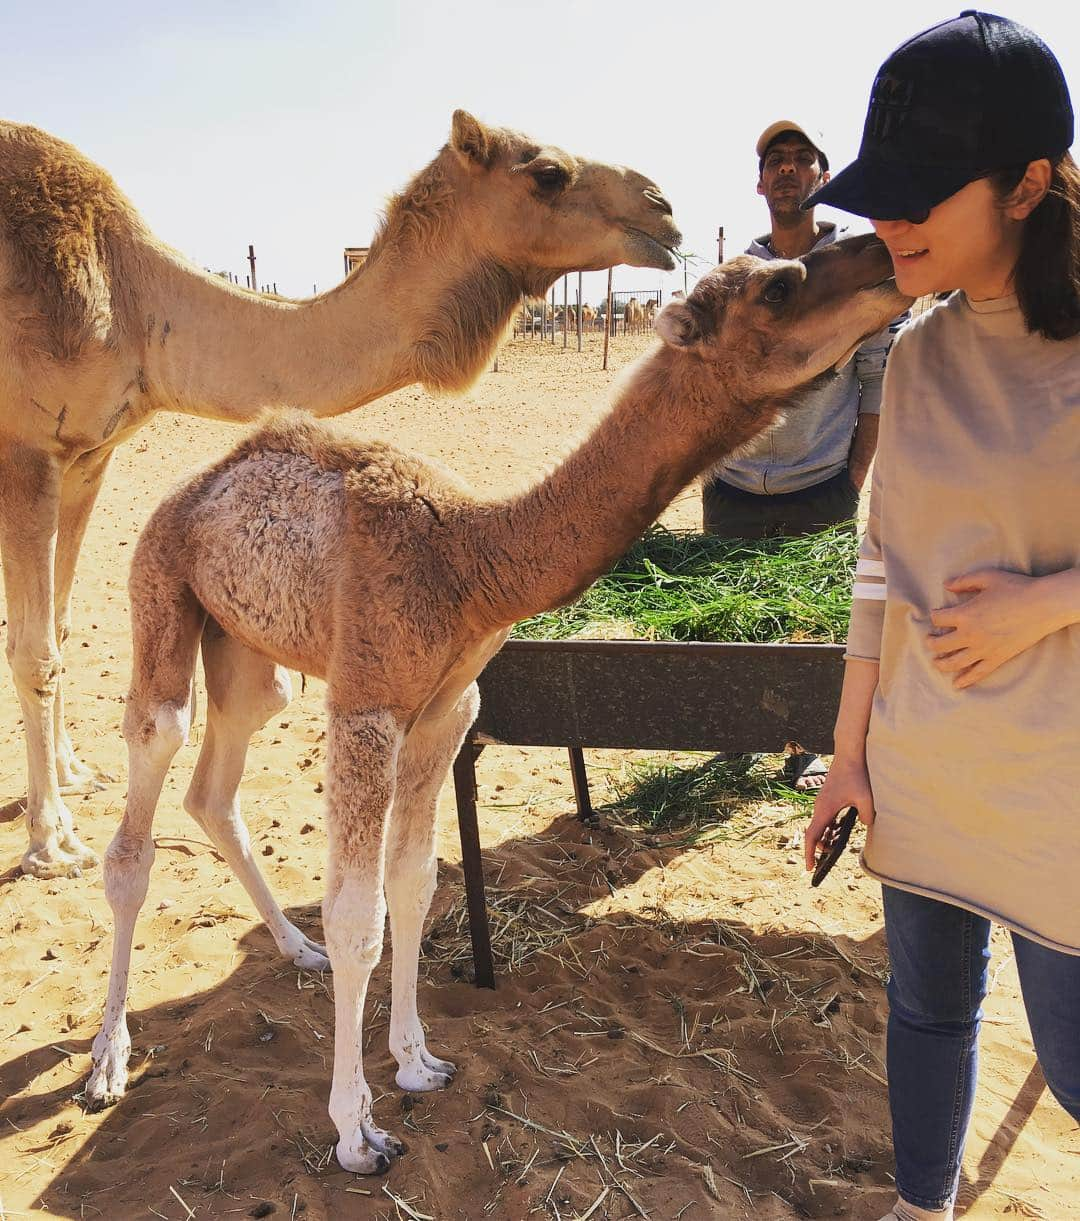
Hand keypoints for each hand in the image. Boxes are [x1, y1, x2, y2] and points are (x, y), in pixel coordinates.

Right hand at [803, 755, 874, 872]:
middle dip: (820, 848)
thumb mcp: (866, 798)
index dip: (810, 853)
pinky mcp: (828, 799)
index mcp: (825, 809)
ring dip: (826, 838)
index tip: (810, 868)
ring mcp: (822, 802)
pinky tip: (839, 832)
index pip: (812, 836)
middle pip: (815, 833)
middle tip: (830, 860)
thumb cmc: (856, 774)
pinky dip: (830, 828)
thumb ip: (867, 816)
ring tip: (836, 847)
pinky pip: (826, 818)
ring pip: (821, 826)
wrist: (849, 753)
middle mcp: (820, 807)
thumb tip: (865, 825)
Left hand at [927, 568, 1063, 689]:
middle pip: (940, 644)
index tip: (937, 614)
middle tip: (929, 640)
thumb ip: (963, 581)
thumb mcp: (987, 577)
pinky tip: (956, 685)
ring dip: (941, 664)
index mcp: (964, 615)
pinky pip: (977, 673)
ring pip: (954, 662)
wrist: (1043, 605)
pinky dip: (965, 680)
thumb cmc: (1016, 588)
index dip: (934, 615)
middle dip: (931, 643)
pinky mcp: (997, 658)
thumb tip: (946, 585)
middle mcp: (970, 635)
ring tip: (935, 663)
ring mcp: (983, 649)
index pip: (938, 619)